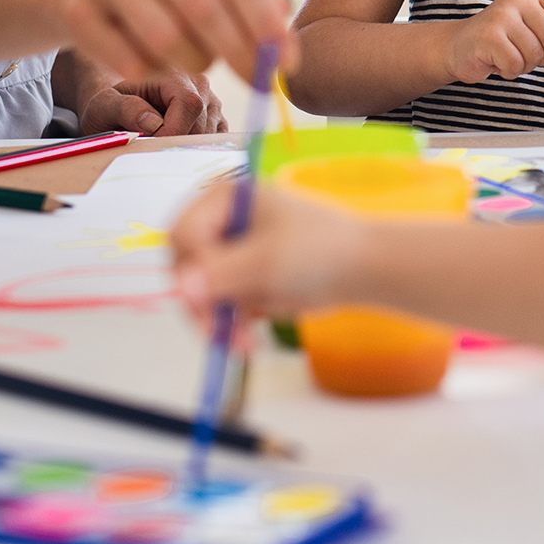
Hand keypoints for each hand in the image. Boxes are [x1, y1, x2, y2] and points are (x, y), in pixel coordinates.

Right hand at [60, 0, 295, 82]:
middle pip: (204, 8)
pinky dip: (154, 71)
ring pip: (166, 38)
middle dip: (240, 53)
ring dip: (194, 61)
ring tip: (197, 57)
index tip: (287, 63)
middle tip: (260, 83)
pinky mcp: (75, 6)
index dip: (266, 24)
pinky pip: (129, 59)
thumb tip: (284, 29)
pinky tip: (156, 60)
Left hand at [81, 72, 225, 136]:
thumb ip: (126, 110)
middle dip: (175, 144)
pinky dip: (195, 151)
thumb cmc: (109, 107)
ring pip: (210, 136)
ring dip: (184, 149)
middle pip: (201, 124)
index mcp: (174, 77)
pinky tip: (173, 148)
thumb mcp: (104, 106)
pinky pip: (215, 142)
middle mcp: (199, 86)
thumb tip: (154, 124)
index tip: (148, 145)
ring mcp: (211, 104)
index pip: (189, 104)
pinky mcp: (216, 121)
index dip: (173, 131)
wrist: (116, 109)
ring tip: (157, 146)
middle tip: (148, 150)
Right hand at [170, 180, 368, 333]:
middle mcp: (223, 222)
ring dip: (216, 322)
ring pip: (200, 294)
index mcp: (226, 198)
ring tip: (244, 345)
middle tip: (218, 332)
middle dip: (202, 304)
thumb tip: (181, 287)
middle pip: (186, 267)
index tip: (211, 293)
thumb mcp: (266, 260)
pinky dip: (230, 326)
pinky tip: (248, 341)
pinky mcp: (241, 280)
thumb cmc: (320, 250)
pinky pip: (219, 308)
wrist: (362, 270)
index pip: (183, 234)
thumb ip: (221, 273)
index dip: (191, 266)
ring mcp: (231, 253)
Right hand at [447, 0, 543, 83]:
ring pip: (535, 54)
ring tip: (508, 56)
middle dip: (542, 56)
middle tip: (522, 53)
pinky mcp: (489, 36)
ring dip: (524, 65)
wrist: (459, 47)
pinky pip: (516, 64)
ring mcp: (502, 16)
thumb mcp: (531, 27)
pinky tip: (497, 62)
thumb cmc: (501, 39)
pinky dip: (509, 71)